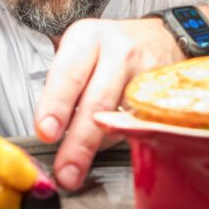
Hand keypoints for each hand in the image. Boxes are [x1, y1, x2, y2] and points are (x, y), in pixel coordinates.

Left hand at [34, 17, 184, 189]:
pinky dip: (122, 140)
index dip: (56, 106)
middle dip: (78, 142)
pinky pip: (140, 124)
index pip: (69, 74)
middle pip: (97, 102)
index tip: (46, 132)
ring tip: (79, 167)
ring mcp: (144, 71)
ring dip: (97, 147)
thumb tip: (48, 132)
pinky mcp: (163, 92)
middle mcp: (117, 51)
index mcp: (87, 38)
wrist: (158, 38)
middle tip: (66, 169)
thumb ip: (62, 86)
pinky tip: (107, 148)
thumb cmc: (110, 49)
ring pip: (120, 118)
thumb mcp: (80, 52)